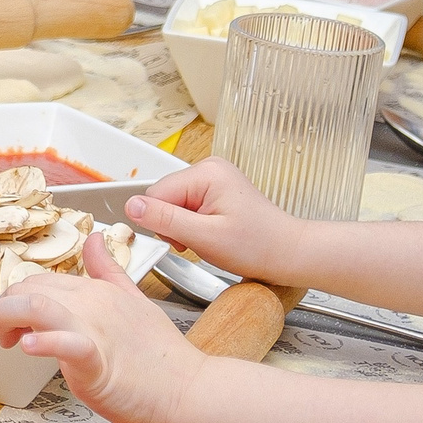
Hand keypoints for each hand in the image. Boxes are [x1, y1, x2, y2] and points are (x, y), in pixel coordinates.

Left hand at [0, 235, 202, 422]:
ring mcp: (95, 331)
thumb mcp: (134, 300)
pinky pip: (67, 344)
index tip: (8, 324)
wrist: (190, 391)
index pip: (39, 281)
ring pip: (38, 306)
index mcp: (96, 291)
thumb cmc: (161, 357)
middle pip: (30, 290)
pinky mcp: (99, 362)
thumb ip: (108, 271)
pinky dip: (43, 342)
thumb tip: (93, 239)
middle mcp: (92, 304)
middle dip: (0, 310)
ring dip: (3, 316)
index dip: (14, 298)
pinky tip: (26, 345)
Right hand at [125, 158, 310, 288]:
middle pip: (164, 197)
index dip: (163, 222)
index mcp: (206, 173)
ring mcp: (213, 178)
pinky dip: (192, 224)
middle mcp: (209, 169)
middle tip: (198, 242)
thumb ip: (165, 219)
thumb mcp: (205, 237)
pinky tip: (210, 233)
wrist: (291, 254)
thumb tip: (132, 206)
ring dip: (182, 226)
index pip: (157, 193)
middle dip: (173, 224)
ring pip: (173, 203)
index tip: (182, 241)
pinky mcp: (216, 190)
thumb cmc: (259, 246)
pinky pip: (186, 206)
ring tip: (208, 239)